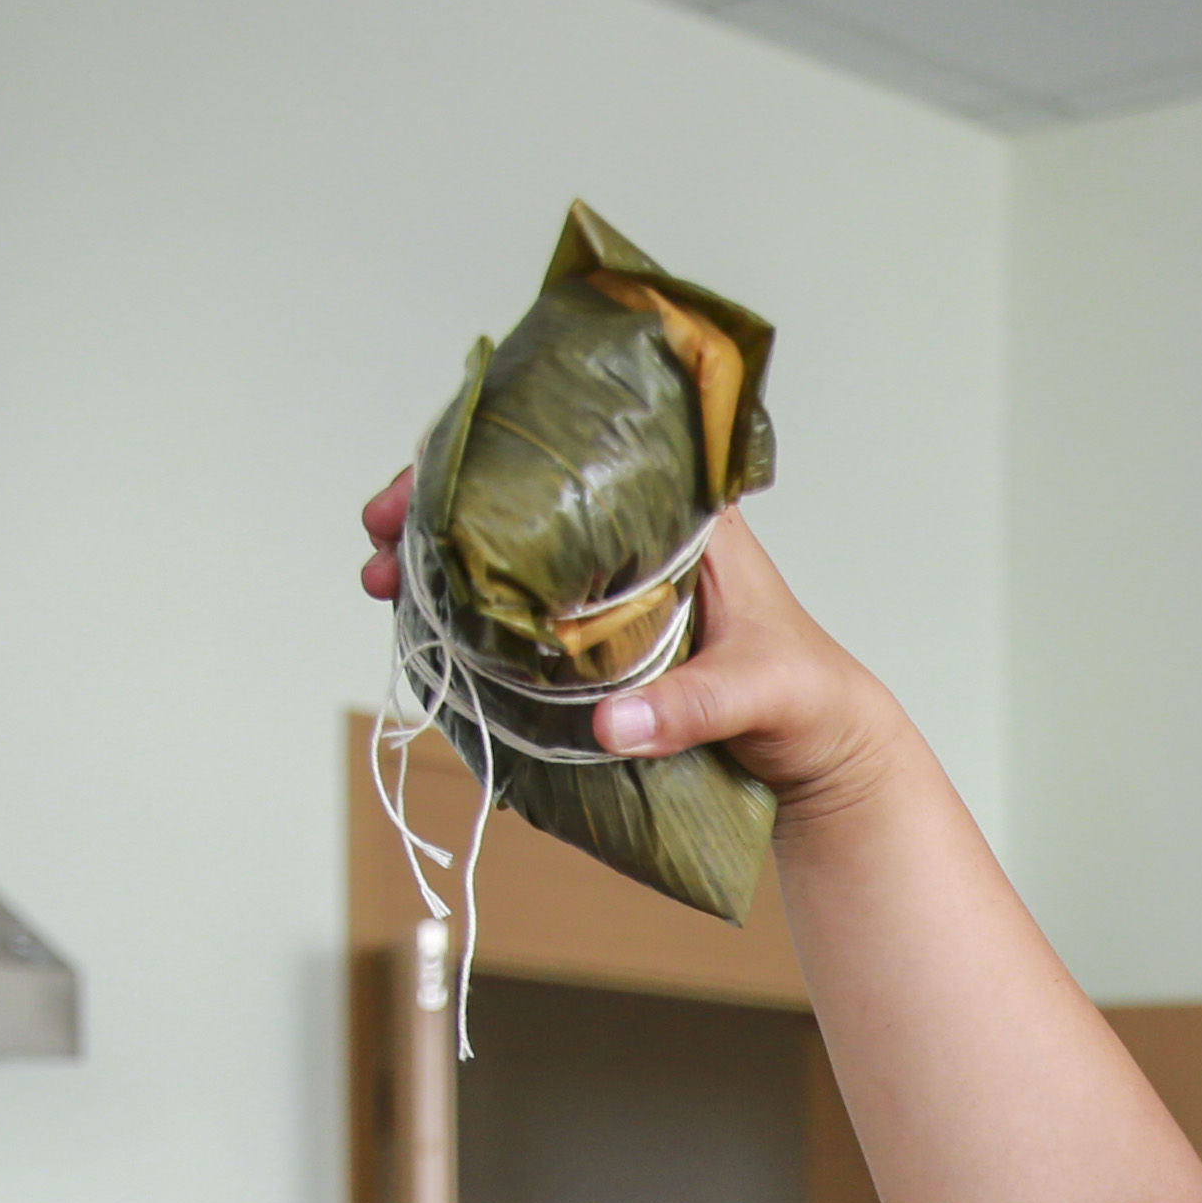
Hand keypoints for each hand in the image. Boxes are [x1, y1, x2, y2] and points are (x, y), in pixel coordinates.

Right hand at [353, 480, 900, 816]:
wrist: (823, 747)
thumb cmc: (806, 697)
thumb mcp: (757, 693)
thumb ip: (689, 705)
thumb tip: (609, 724)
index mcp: (681, 516)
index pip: (572, 454)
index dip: (484, 460)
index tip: (422, 488)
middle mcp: (634, 536)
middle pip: (518, 496)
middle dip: (436, 509)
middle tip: (378, 538)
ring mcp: (610, 586)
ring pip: (509, 550)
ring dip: (439, 561)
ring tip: (380, 581)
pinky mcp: (598, 638)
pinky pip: (521, 608)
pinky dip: (469, 610)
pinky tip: (426, 624)